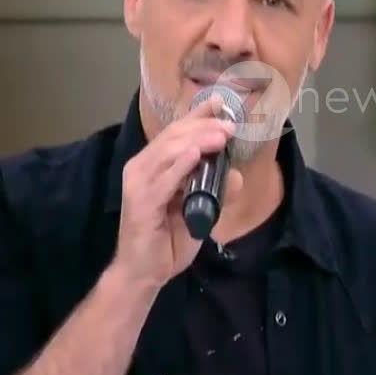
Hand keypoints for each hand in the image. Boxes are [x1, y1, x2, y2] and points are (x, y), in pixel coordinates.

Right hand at [111, 95, 243, 291]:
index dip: (198, 115)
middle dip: (204, 126)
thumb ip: (217, 191)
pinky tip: (197, 154)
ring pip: (170, 151)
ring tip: (221, 134)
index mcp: (155, 164)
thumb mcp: (201, 211)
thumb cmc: (169, 240)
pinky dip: (180, 164)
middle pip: (174, 136)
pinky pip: (164, 179)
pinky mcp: (141, 202)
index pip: (177, 132)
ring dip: (198, 140)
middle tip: (230, 123)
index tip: (220, 101)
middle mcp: (142, 167)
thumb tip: (236, 175)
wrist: (144, 272)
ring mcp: (139, 183)